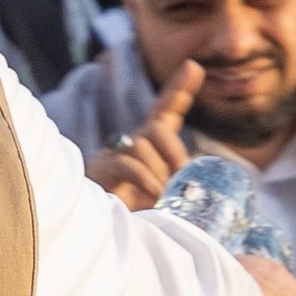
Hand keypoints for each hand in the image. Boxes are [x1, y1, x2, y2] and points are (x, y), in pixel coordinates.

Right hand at [84, 56, 196, 207]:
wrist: (101, 228)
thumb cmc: (138, 211)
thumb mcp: (167, 194)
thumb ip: (180, 184)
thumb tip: (192, 179)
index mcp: (150, 146)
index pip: (165, 111)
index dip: (179, 89)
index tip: (194, 67)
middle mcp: (132, 144)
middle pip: (158, 127)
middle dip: (174, 151)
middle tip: (180, 178)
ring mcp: (115, 154)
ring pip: (143, 145)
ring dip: (159, 172)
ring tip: (162, 196)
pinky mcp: (102, 168)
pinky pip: (127, 163)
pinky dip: (145, 178)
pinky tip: (154, 192)